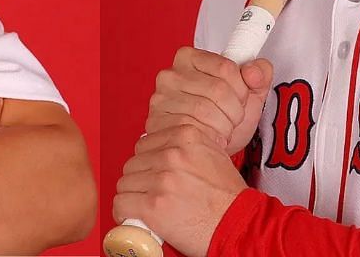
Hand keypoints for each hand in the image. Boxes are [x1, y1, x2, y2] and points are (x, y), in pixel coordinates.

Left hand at [112, 125, 247, 256]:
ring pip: (125, 183)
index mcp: (186, 136)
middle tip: (154, 193)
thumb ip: (187, 145)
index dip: (148, 162)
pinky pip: (121, 204)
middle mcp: (172, 154)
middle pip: (132, 163)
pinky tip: (138, 217)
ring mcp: (161, 179)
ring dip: (133, 196)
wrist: (239, 224)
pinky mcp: (152, 205)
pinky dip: (126, 213)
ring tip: (149, 206)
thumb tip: (162, 145)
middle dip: (140, 180)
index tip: (155, 175)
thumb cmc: (228, 196)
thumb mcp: (213, 153)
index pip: (145, 144)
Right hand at [147, 46, 273, 154]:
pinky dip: (210, 136)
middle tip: (230, 118)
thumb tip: (254, 72)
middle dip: (234, 110)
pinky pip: (193, 128)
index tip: (240, 98)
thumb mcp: (249, 94)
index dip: (241, 89)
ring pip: (207, 110)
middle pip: (218, 89)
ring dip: (223, 125)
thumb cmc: (223, 118)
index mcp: (190, 58)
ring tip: (220, 128)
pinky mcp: (158, 123)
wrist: (206, 151)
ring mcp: (161, 99)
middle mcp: (170, 74)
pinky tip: (210, 137)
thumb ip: (259, 75)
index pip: (226, 67)